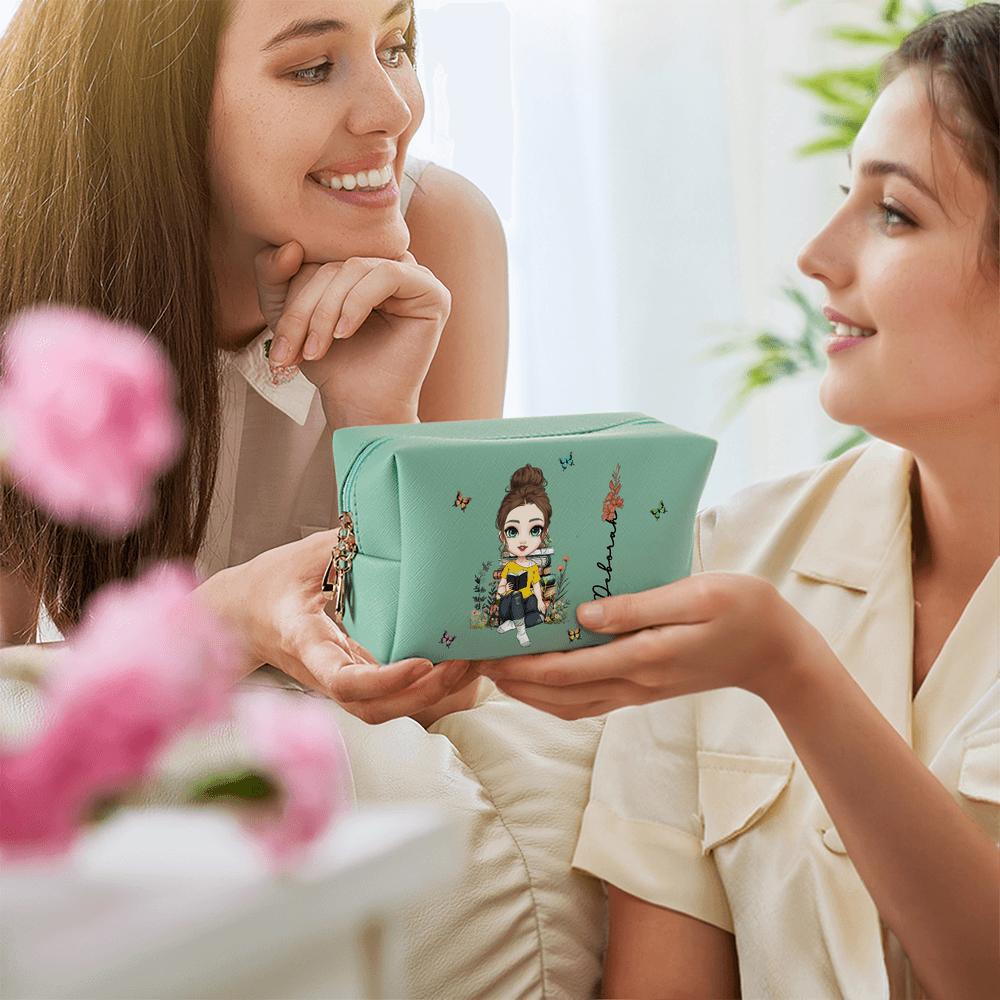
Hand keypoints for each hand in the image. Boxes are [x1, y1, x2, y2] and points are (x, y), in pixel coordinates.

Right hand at [198, 529, 477, 723]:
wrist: (242, 614)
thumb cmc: (272, 582)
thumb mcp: (306, 555)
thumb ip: (347, 543)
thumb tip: (394, 522)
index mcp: (305, 642)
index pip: (343, 679)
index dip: (384, 680)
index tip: (421, 662)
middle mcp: (322, 671)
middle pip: (372, 708)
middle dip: (421, 695)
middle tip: (462, 663)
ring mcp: (337, 681)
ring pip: (382, 710)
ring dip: (429, 695)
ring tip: (468, 664)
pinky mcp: (351, 679)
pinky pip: (388, 697)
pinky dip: (424, 688)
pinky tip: (454, 664)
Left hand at [255, 241, 450, 425]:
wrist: (360, 407)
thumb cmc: (334, 366)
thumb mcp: (288, 318)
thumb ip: (273, 276)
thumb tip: (290, 247)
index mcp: (362, 268)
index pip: (319, 258)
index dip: (292, 295)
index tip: (279, 344)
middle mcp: (391, 268)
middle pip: (335, 265)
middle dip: (306, 309)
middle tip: (292, 350)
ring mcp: (416, 279)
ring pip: (356, 268)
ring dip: (327, 310)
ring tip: (317, 349)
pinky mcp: (434, 293)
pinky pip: (388, 274)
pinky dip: (358, 302)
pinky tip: (345, 333)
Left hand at [477, 573, 831, 718]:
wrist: (777, 654)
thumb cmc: (742, 611)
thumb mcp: (695, 595)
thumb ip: (638, 607)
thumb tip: (584, 615)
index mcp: (644, 657)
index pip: (566, 669)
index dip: (521, 665)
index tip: (486, 653)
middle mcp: (636, 681)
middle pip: (559, 694)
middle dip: (515, 682)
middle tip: (476, 662)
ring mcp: (640, 691)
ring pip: (571, 706)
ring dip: (531, 694)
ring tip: (498, 673)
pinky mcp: (645, 691)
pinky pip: (590, 703)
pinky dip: (558, 698)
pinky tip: (542, 681)